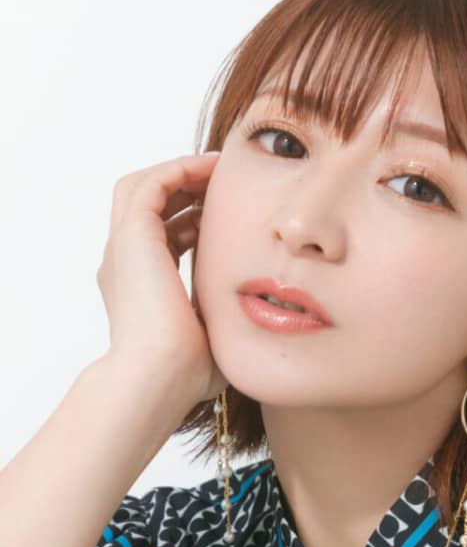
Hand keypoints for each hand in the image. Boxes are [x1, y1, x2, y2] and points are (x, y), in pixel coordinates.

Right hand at [96, 153, 227, 405]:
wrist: (159, 378)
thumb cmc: (188, 374)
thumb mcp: (213, 338)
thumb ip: (227, 321)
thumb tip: (263, 322)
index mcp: (139, 287)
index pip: (163, 236)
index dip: (194, 218)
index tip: (232, 215)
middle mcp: (125, 264)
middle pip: (146, 204)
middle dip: (183, 188)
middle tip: (223, 182)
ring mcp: (124, 249)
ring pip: (143, 186)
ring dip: (181, 173)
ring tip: (220, 169)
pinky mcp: (133, 237)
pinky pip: (153, 183)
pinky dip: (182, 170)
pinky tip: (216, 171)